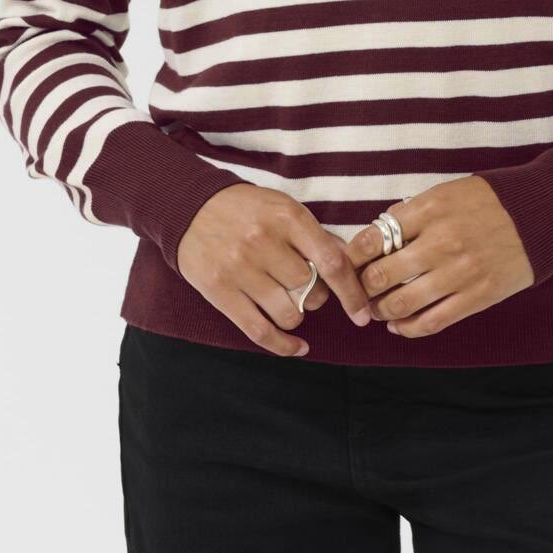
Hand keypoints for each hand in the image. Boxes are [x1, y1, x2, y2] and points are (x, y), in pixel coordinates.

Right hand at [175, 183, 372, 356]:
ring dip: (297, 315)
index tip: (362, 313)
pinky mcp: (220, 291)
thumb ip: (316, 235)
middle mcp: (264, 243)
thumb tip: (352, 262)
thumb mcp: (284, 208)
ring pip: (289, 313)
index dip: (352, 293)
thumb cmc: (246, 208)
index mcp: (287, 218)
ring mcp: (240, 268)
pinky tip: (297, 346)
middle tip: (306, 287)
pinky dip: (283, 345)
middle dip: (317, 297)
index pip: (332, 263)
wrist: (190, 206)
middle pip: (311, 291)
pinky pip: (259, 330)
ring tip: (288, 301)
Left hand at [341, 176, 534, 338]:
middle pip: (381, 275)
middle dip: (362, 287)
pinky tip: (398, 326)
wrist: (541, 214)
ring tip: (376, 310)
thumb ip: (412, 213)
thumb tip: (376, 236)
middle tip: (358, 290)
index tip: (346, 263)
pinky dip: (408, 328)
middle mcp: (442, 241)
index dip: (352, 257)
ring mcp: (460, 272)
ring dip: (381, 311)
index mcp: (430, 209)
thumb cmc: (489, 201)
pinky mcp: (478, 296)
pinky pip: (432, 321)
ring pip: (402, 303)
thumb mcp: (446, 193)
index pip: (373, 238)